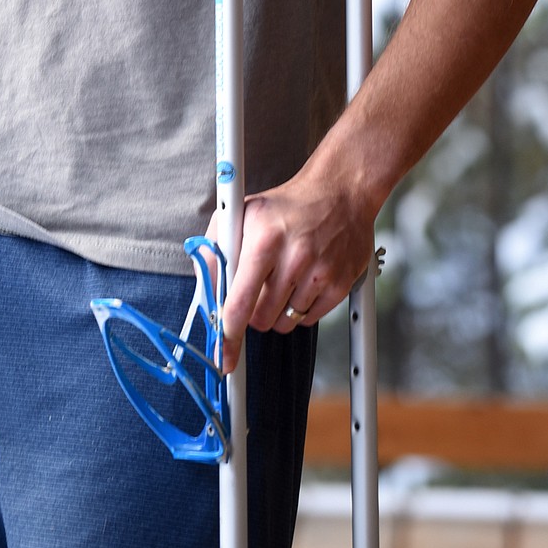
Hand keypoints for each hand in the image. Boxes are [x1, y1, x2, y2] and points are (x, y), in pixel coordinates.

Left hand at [216, 168, 376, 371]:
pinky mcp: (341, 284)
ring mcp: (320, 272)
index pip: (240, 301)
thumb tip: (205, 289)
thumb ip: (216, 249)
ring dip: (277, 311)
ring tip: (283, 278)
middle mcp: (294, 257)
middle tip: (258, 289)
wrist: (339, 192)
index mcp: (264, 239)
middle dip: (253, 313)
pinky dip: (300, 309)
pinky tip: (303, 281)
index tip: (224, 355)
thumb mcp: (241, 213)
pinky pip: (309, 319)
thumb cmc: (284, 206)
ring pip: (285, 322)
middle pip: (261, 318)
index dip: (229, 332)